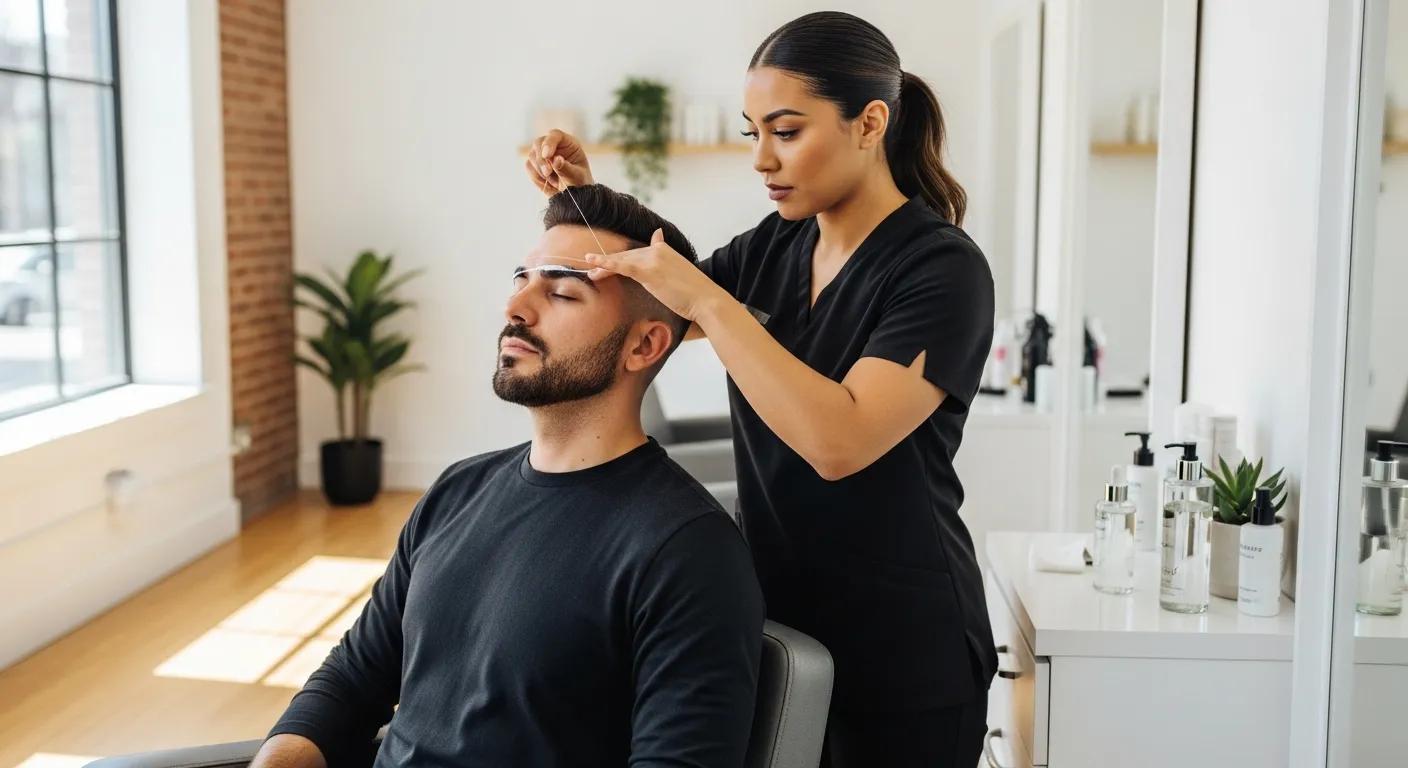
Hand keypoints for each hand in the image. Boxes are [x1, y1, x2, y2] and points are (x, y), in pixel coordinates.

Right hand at [524, 129, 594, 195]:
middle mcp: (554, 146)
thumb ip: (566, 168)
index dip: (549, 143)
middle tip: (547, 173)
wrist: (572, 197)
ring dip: (539, 169)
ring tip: (553, 181)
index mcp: (568, 143)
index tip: (547, 155)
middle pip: (539, 142)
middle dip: (541, 159)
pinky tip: (547, 183)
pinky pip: (529, 167)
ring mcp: (542, 154)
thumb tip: (556, 159)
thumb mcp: (577, 177)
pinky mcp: (535, 164)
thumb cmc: (579, 183)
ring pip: (532, 155)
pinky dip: (536, 176)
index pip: (555, 135)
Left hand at [584, 229, 727, 322]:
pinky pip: (622, 266)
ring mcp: (653, 259)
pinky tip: (593, 264)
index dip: (625, 257)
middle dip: (610, 263)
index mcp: (666, 251)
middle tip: (594, 267)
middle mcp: (658, 251)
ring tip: (589, 269)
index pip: (640, 251)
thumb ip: (669, 269)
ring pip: (622, 260)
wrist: (706, 300)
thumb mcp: (681, 277)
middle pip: (628, 256)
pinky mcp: (648, 271)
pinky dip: (606, 264)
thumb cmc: (696, 296)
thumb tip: (664, 269)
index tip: (613, 257)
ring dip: (603, 265)